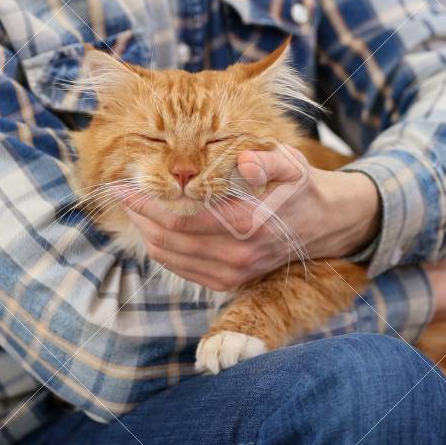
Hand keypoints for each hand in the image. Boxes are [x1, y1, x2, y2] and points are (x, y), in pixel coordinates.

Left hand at [114, 145, 323, 290]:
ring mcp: (233, 273)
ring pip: (170, 258)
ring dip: (146, 232)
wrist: (323, 225)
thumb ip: (268, 162)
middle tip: (121, 193)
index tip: (123, 186)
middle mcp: (237, 255)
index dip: (146, 204)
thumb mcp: (292, 164)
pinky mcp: (229, 282)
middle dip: (139, 216)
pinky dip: (161, 250)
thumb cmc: (300, 187)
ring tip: (135, 207)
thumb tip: (244, 163)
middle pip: (168, 241)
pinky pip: (181, 270)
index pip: (180, 219)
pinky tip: (155, 227)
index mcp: (248, 224)